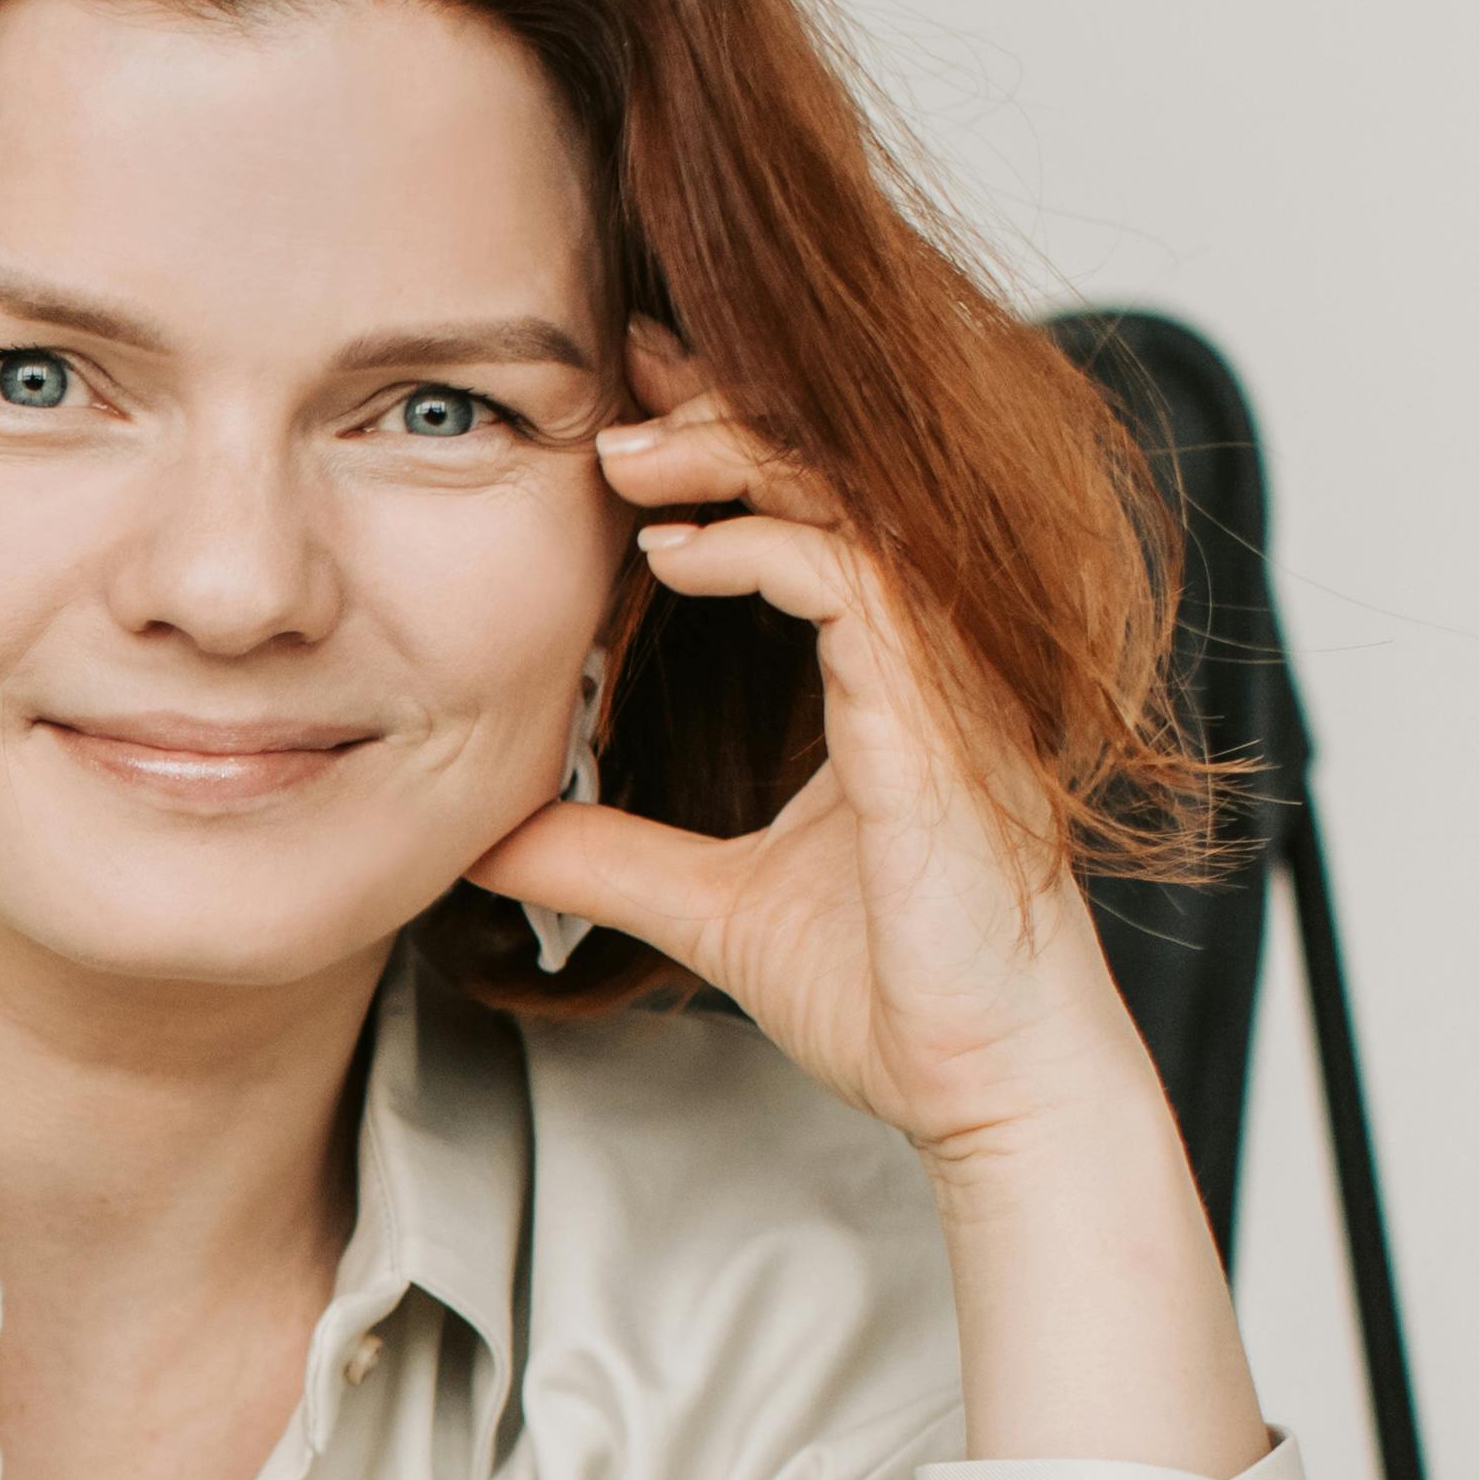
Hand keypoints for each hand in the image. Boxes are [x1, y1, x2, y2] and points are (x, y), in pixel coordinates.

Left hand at [467, 333, 1150, 1169]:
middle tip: (615, 390)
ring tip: (620, 455)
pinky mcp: (941, 716)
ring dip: (729, 458)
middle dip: (723, 412)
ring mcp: (943, 679)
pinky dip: (758, 545)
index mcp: (888, 681)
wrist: (985, 1089)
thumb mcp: (707, 910)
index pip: (809, 515)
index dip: (723, 450)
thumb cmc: (893, 1002)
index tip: (625, 419)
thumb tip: (492, 836)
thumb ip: (609, 857)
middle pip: (836, 474)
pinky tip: (672, 550)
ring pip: (847, 498)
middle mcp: (927, 658)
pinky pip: (852, 579)